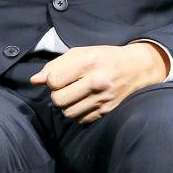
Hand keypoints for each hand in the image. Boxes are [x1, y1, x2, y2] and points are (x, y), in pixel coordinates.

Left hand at [29, 43, 168, 123]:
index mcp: (88, 62)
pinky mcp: (107, 111)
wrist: (137, 68)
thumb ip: (57, 64)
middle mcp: (96, 81)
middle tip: (64, 88)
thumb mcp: (82, 52)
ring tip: (74, 96)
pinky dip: (78, 113)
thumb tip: (35, 80)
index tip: (58, 77)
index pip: (54, 80)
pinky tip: (83, 102)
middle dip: (56, 95)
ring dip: (66, 105)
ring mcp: (103, 98)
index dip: (51, 80)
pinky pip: (81, 119)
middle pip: (58, 99)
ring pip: (68, 113)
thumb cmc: (105, 57)